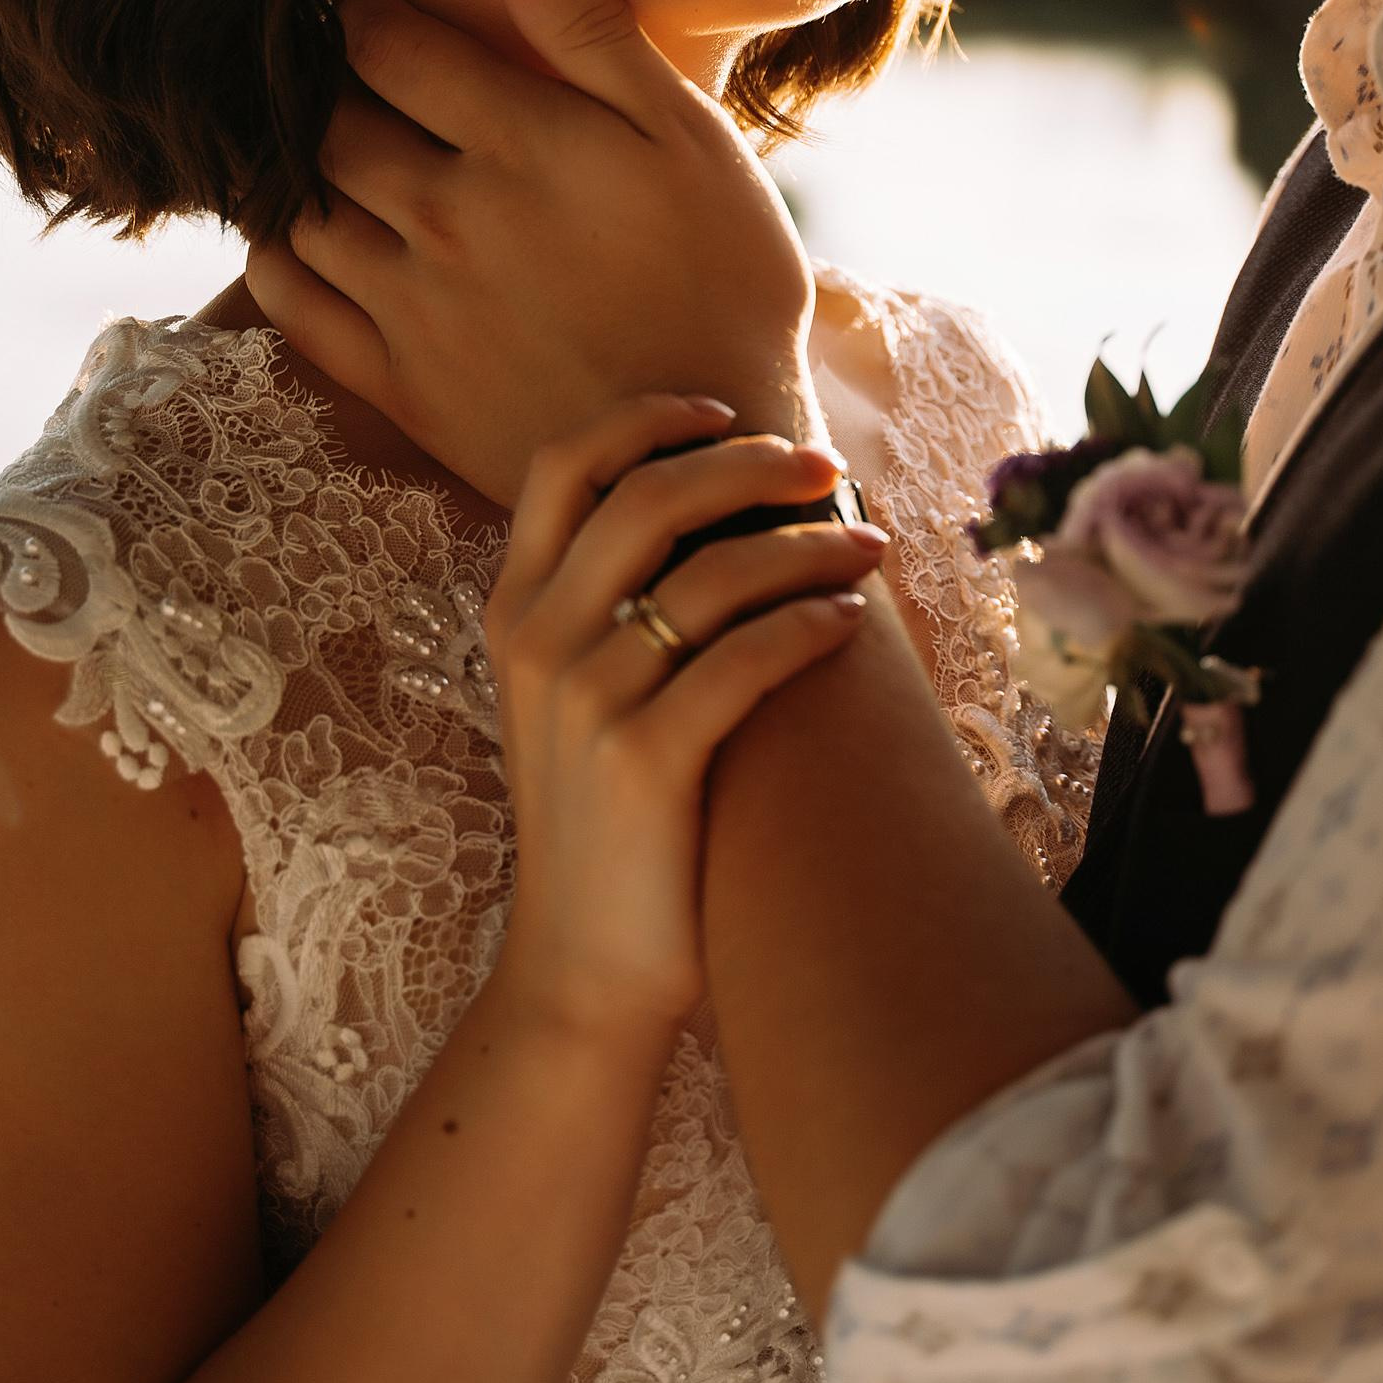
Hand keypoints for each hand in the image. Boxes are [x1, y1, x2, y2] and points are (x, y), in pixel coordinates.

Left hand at [244, 0, 821, 503]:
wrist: (714, 458)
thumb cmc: (724, 284)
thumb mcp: (690, 142)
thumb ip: (595, 36)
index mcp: (519, 142)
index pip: (388, 43)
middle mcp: (447, 214)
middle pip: (328, 118)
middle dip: (307, 72)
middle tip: (297, 47)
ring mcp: (414, 302)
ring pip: (300, 204)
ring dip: (280, 159)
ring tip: (285, 132)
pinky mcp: (400, 383)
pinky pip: (294, 304)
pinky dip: (272, 256)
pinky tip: (286, 231)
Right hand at [484, 393, 886, 1038]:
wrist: (581, 970)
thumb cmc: (607, 824)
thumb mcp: (574, 700)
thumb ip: (611, 607)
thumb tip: (723, 514)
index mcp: (513, 611)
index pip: (565, 464)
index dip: (647, 419)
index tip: (726, 412)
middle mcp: (536, 641)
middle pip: (648, 496)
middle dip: (750, 466)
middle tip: (826, 470)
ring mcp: (585, 703)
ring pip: (711, 575)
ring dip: (805, 546)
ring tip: (869, 548)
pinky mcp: (643, 764)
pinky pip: (743, 662)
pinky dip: (807, 628)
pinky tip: (850, 624)